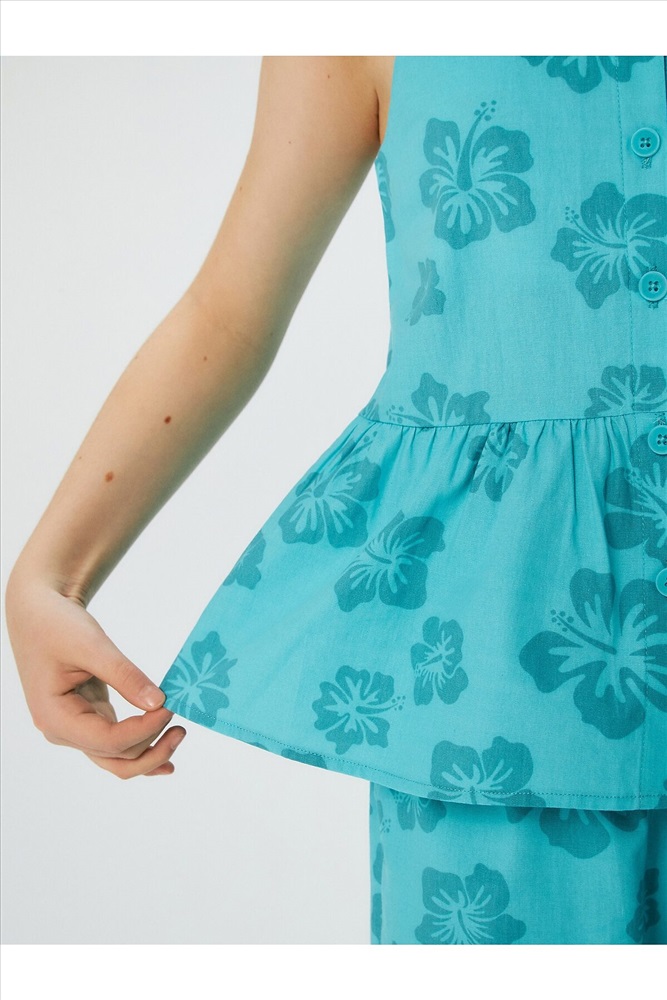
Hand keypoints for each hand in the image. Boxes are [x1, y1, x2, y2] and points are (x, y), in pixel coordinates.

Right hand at [5, 573, 185, 778]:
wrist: (36, 614)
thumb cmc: (55, 624)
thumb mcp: (92, 645)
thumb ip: (125, 676)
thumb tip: (159, 703)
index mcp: (55, 717)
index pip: (109, 741)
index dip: (144, 729)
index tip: (170, 708)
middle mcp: (62, 731)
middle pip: (114, 758)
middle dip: (152, 747)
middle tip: (182, 727)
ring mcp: (75, 728)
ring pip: (116, 758)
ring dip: (149, 752)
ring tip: (179, 735)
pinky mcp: (88, 717)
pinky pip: (116, 743)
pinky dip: (141, 747)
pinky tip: (165, 750)